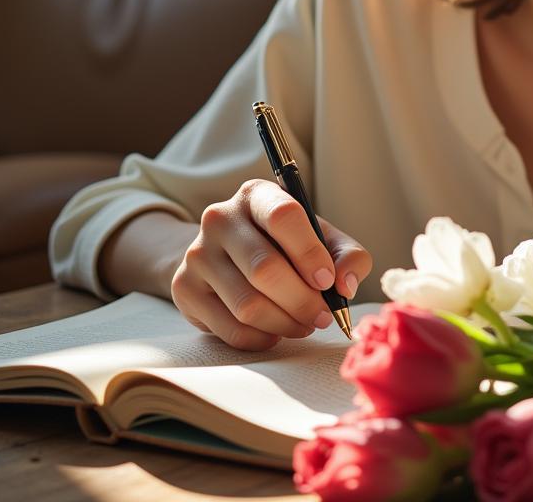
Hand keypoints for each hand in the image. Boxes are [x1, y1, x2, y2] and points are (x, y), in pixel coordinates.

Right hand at [171, 178, 371, 349]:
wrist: (226, 256)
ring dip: (286, 323)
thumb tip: (346, 286)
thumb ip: (347, 255)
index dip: (309, 253)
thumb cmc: (284, 245)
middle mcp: (220, 218)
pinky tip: (276, 330)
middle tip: (323, 316)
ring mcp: (197, 254)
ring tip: (303, 324)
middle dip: (303, 300)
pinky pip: (230, 329)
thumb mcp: (320, 238)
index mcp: (257, 195)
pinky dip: (263, 337)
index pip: (283, 216)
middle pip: (265, 268)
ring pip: (248, 305)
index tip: (328, 281)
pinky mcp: (184, 290)